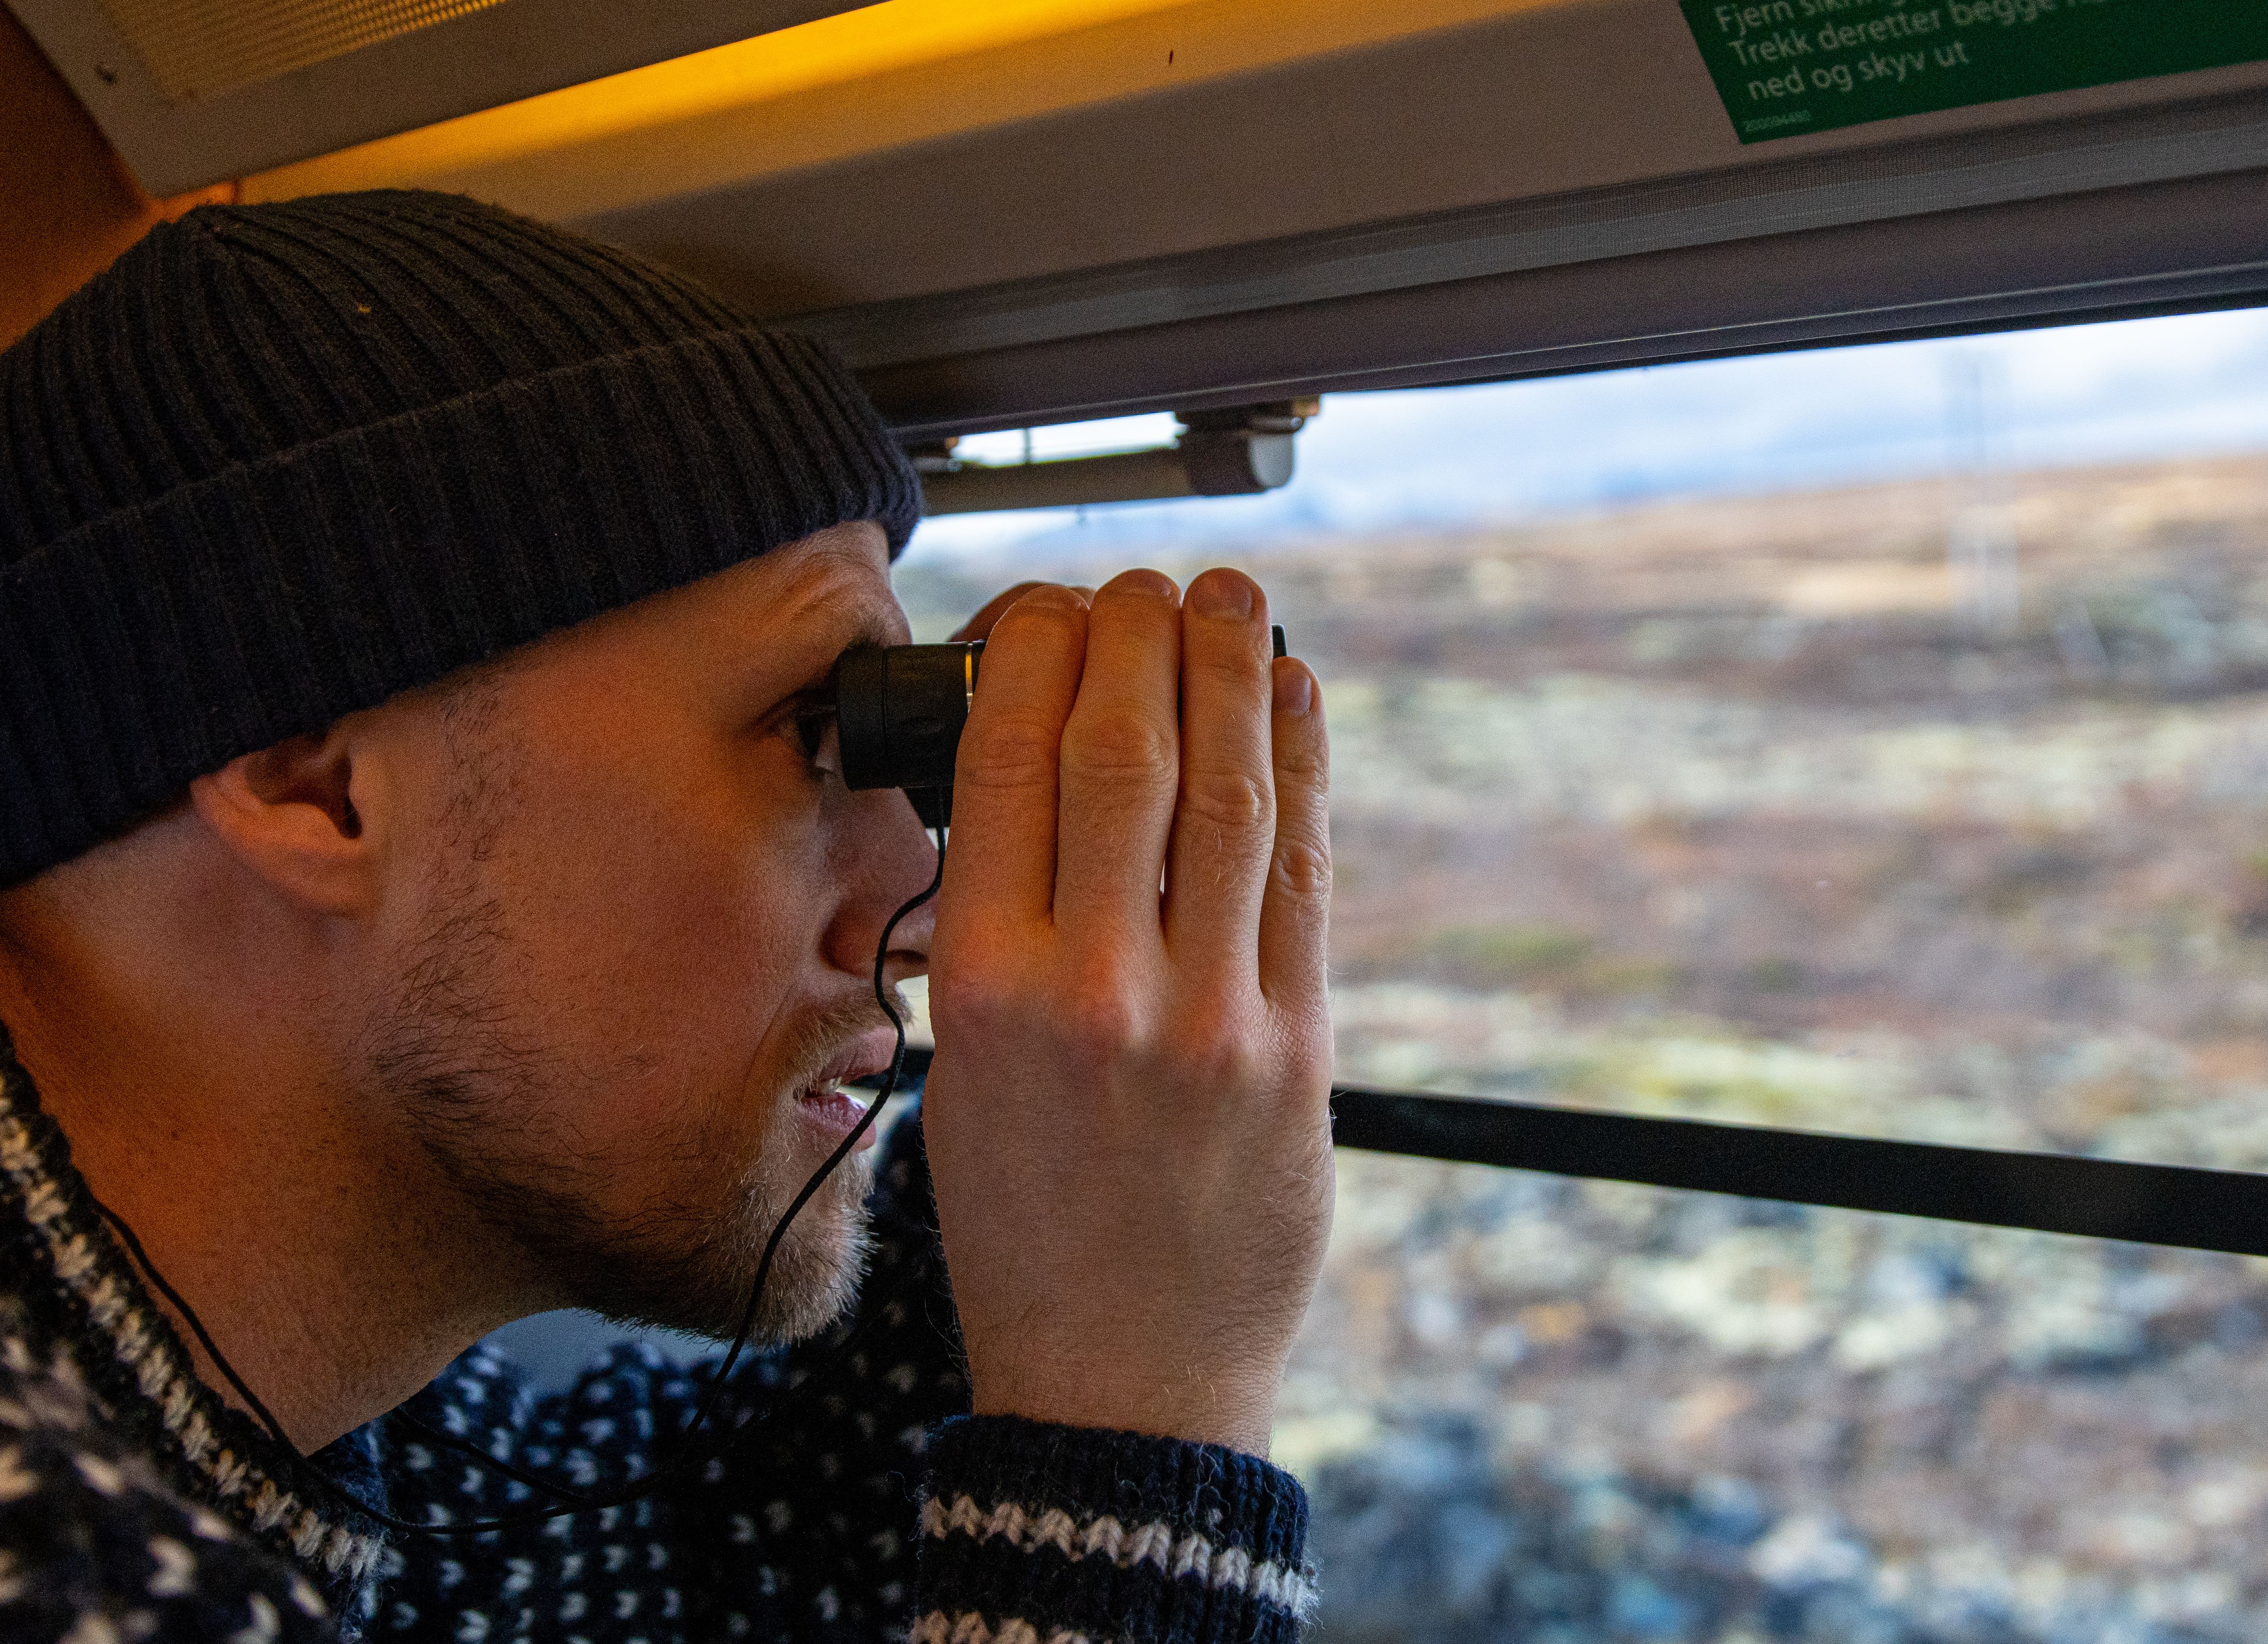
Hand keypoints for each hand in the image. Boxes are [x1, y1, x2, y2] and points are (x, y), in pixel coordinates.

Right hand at [922, 567, 1331, 1456]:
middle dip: (1140, 639)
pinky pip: (1305, 873)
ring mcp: (1210, 1019)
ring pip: (1229, 793)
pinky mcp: (1299, 1049)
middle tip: (1148, 587)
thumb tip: (1042, 782)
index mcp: (987, 996)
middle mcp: (1096, 993)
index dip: (1039, 656)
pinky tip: (1295, 698)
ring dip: (1234, 672)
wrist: (1123, 1382)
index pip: (1009, 768)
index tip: (1055, 609)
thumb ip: (996, 936)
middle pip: (1125, 753)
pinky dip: (1304, 768)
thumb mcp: (962, 1076)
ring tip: (1231, 601)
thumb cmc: (1028, 1232)